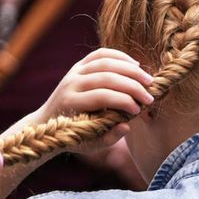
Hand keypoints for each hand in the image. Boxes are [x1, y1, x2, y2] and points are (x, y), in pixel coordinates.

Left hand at [29, 48, 153, 152]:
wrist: (48, 122)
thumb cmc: (75, 135)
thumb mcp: (90, 144)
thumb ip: (108, 138)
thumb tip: (126, 126)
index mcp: (71, 103)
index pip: (102, 96)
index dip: (124, 102)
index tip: (138, 110)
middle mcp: (70, 84)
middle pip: (106, 77)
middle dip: (133, 86)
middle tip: (149, 97)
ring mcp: (74, 71)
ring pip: (106, 62)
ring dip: (131, 70)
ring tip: (148, 80)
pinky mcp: (79, 65)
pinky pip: (102, 54)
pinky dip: (121, 57)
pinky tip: (136, 66)